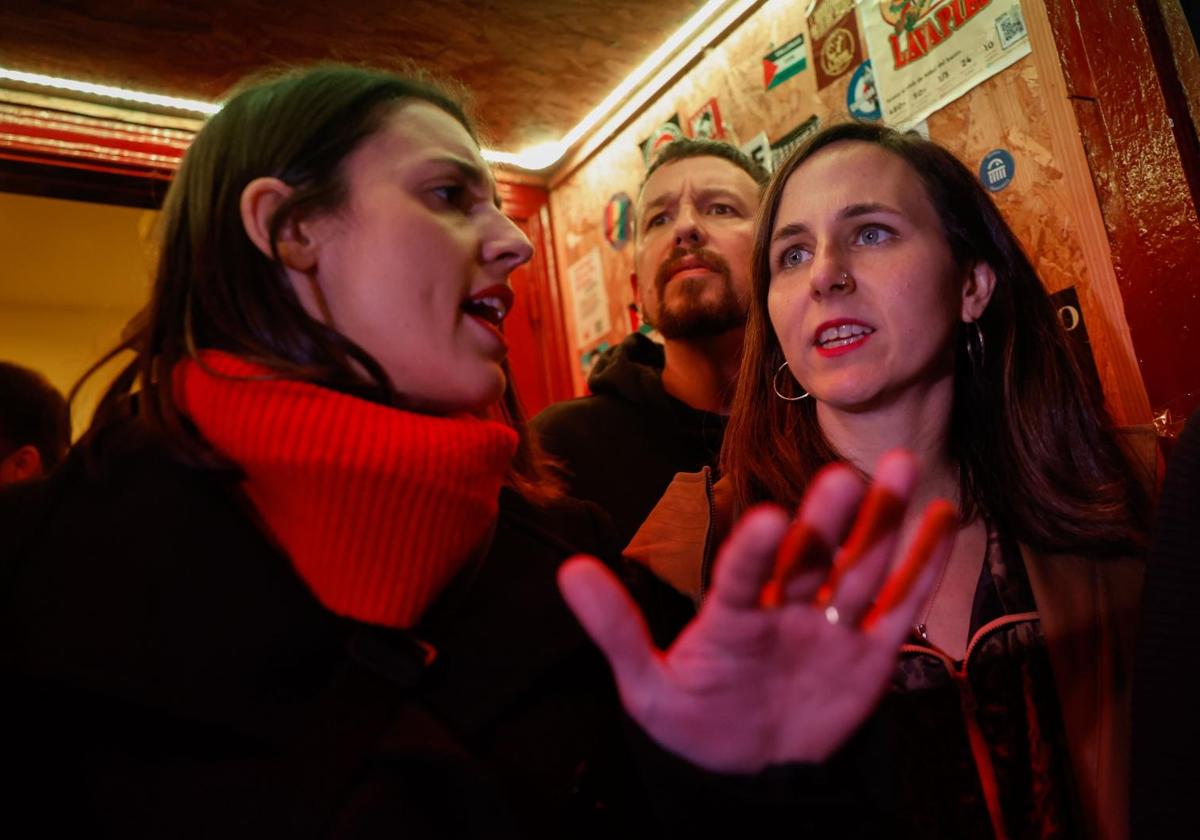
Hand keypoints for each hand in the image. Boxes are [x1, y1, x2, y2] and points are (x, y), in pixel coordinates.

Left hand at [557, 450, 955, 773]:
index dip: (754, 550)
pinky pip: (899, 608)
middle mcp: (786, 607)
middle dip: (830, 521)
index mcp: (733, 615)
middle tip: (846, 475)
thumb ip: (616, 630)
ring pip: (861, 569)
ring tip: (904, 468)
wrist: (743, 771)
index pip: (743, 575)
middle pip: (812, 558)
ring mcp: (830, 628)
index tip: (770, 517)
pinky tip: (944, 522)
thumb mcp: (647, 685)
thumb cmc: (693, 721)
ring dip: (885, 523)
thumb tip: (567, 572)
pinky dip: (924, 569)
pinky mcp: (870, 655)